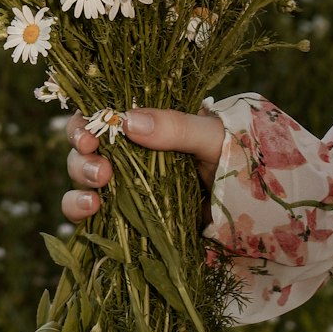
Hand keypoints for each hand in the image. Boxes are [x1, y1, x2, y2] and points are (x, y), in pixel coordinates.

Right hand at [62, 107, 224, 222]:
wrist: (254, 203)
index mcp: (144, 124)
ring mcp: (125, 185)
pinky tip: (92, 212)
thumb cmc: (236, 156)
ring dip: (78, 186)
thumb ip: (176, 127)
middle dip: (81, 159)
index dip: (83, 124)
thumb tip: (128, 122)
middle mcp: (127, 152)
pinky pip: (90, 214)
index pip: (99, 116)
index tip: (89, 136)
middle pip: (83, 149)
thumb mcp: (212, 135)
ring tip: (95, 199)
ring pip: (81, 179)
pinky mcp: (127, 215)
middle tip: (101, 172)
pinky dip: (80, 212)